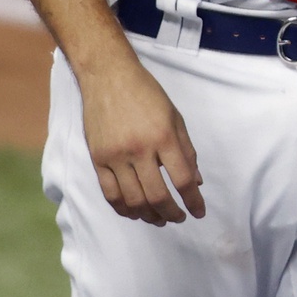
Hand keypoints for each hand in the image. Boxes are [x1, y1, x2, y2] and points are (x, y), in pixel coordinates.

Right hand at [80, 57, 205, 225]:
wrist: (108, 77)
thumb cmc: (146, 94)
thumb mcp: (175, 117)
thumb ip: (186, 150)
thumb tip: (195, 182)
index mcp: (163, 137)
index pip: (182, 179)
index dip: (193, 201)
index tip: (199, 212)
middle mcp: (139, 150)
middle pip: (157, 196)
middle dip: (171, 213)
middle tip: (179, 218)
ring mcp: (115, 157)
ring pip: (133, 200)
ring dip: (148, 216)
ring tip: (158, 219)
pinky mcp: (97, 160)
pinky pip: (110, 194)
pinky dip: (123, 209)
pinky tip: (134, 212)